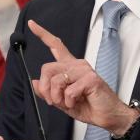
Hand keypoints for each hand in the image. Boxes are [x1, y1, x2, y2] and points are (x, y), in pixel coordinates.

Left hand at [26, 19, 137, 134]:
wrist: (108, 116)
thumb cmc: (89, 106)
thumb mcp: (62, 101)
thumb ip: (48, 92)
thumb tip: (34, 81)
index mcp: (70, 67)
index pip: (56, 45)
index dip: (42, 34)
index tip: (31, 24)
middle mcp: (76, 65)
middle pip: (47, 68)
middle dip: (45, 88)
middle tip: (53, 101)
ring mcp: (84, 70)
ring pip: (56, 80)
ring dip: (57, 97)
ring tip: (68, 103)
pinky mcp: (91, 78)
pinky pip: (69, 91)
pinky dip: (69, 102)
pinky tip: (77, 102)